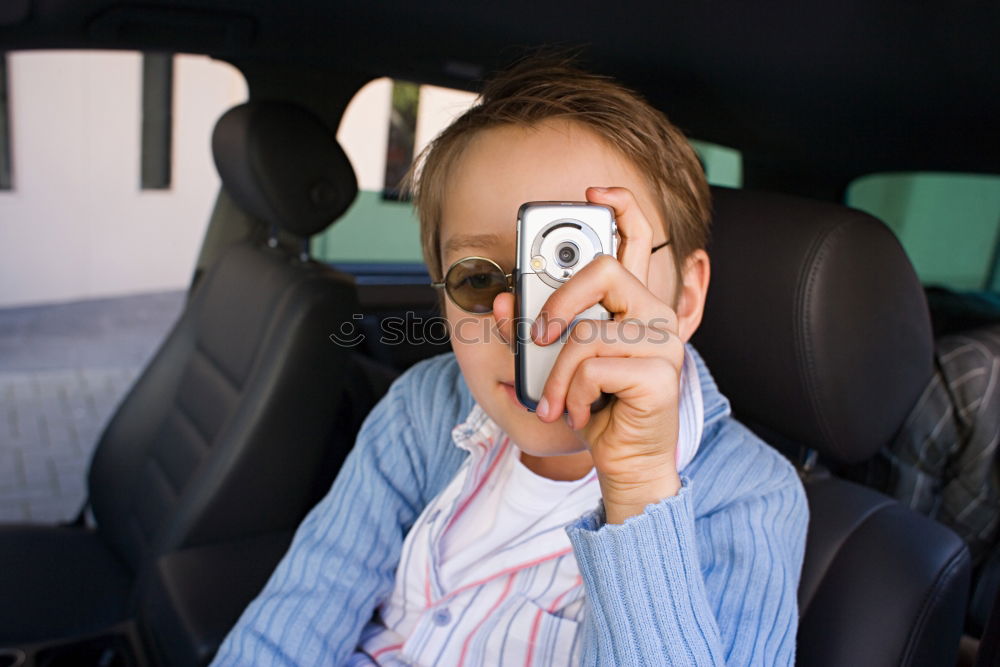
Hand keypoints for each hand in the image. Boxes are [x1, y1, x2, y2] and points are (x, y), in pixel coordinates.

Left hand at [532, 186, 684, 523]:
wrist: (626, 463)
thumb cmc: (595, 407)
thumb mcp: (556, 363)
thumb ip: (531, 330)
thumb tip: (502, 304)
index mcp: (635, 304)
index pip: (637, 239)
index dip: (619, 206)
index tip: (592, 191)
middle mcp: (656, 314)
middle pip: (603, 271)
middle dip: (557, 303)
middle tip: (539, 336)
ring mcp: (664, 344)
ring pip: (585, 333)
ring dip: (557, 376)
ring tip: (557, 400)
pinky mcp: (660, 375)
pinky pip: (592, 368)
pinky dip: (570, 395)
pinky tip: (581, 413)